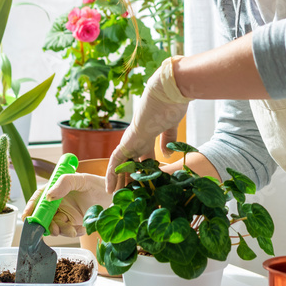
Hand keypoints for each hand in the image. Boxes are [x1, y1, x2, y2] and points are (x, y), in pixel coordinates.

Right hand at [21, 172, 111, 236]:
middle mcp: (58, 202)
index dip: (31, 207)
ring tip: (73, 231)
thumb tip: (48, 195)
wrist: (114, 197)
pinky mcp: (74, 224)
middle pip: (44, 215)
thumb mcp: (81, 179)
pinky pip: (68, 232)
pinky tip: (81, 229)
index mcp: (56, 189)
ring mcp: (66, 214)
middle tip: (54, 230)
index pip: (39, 198)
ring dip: (61, 230)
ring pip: (55, 225)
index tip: (27, 217)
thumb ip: (64, 183)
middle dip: (46, 224)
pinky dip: (72, 232)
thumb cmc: (97, 184)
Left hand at [105, 57, 189, 192]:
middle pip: (130, 161)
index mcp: (150, 132)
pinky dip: (112, 173)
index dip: (143, 169)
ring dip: (118, 180)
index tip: (144, 183)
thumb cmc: (175, 102)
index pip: (143, 155)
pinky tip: (110, 188)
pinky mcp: (130, 138)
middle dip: (129, 178)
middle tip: (126, 195)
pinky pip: (116, 159)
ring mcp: (133, 137)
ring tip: (115, 197)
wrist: (170, 88)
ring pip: (121, 162)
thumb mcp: (172, 124)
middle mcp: (139, 135)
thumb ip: (167, 138)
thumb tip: (167, 155)